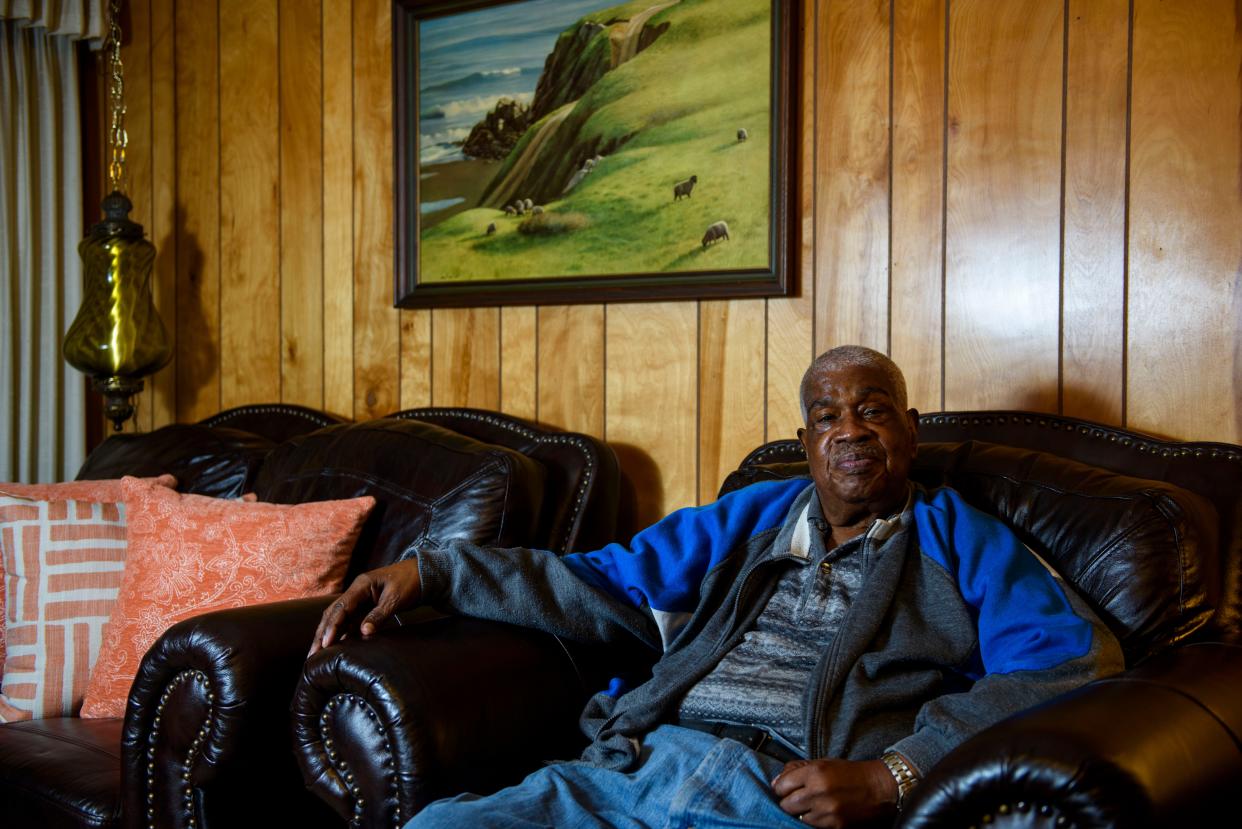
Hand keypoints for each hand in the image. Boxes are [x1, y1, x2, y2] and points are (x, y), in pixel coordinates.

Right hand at [308, 559, 422, 655]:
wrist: (423, 574)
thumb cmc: (410, 582)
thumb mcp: (395, 598)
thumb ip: (379, 615)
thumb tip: (364, 632)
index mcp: (361, 585)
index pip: (341, 607)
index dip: (332, 626)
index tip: (326, 643)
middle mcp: (356, 592)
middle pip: (333, 613)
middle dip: (322, 633)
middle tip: (313, 653)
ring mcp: (360, 600)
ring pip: (339, 619)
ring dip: (329, 634)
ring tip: (318, 654)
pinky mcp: (366, 607)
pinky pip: (350, 621)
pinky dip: (342, 633)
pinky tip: (337, 647)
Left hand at [771, 758, 896, 827]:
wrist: (879, 788)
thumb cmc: (850, 773)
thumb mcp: (823, 762)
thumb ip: (798, 769)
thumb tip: (777, 782)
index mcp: (814, 773)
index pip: (781, 786)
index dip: (781, 788)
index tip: (784, 789)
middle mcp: (818, 792)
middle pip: (786, 805)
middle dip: (788, 802)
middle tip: (797, 799)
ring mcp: (827, 811)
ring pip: (798, 818)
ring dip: (801, 813)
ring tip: (812, 805)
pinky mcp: (836, 825)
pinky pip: (813, 826)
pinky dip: (814, 821)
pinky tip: (821, 813)